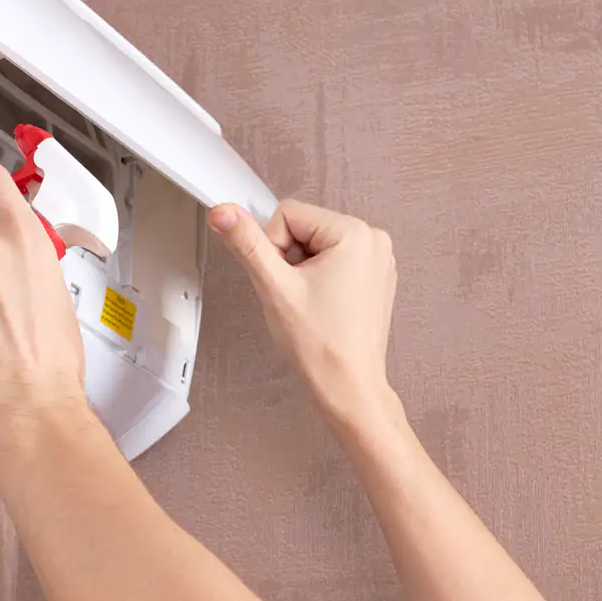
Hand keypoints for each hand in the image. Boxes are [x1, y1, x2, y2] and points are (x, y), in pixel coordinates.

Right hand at [208, 199, 397, 425]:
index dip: (273, 248)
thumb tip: (223, 213)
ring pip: (316, 244)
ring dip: (303, 270)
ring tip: (312, 304)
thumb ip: (246, 243)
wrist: (348, 387)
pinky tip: (324, 307)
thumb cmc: (321, 346)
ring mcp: (378, 259)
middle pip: (303, 227)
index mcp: (355, 233)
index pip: (288, 214)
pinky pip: (334, 260)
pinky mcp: (374, 277)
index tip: (286, 282)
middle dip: (290, 259)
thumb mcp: (274, 287)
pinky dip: (321, 279)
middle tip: (298, 296)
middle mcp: (373, 239)